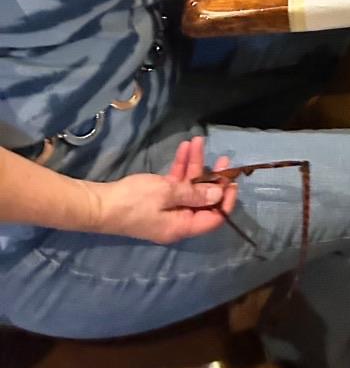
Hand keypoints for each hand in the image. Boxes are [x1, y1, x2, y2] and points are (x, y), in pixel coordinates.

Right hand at [96, 137, 236, 244]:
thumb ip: (194, 193)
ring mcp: (168, 209)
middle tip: (222, 159)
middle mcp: (178, 220)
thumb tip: (218, 194)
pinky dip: (181, 167)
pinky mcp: (158, 199)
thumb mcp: (167, 193)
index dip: (226, 200)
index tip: (232, 180)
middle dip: (213, 177)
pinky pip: (176, 183)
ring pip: (189, 187)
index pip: (214, 218)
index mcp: (183, 226)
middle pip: (204, 200)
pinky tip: (184, 148)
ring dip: (195, 165)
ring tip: (198, 141)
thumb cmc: (134, 201)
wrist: (101, 204)